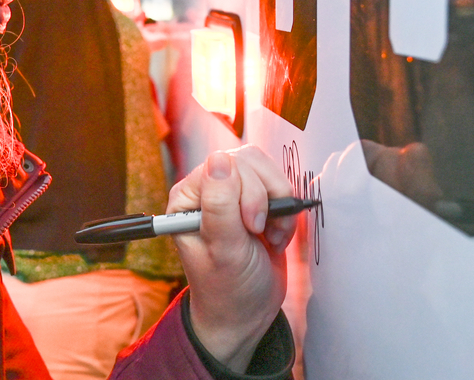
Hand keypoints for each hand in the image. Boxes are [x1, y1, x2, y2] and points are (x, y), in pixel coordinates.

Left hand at [168, 145, 295, 371]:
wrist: (246, 312)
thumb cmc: (227, 288)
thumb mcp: (224, 249)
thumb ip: (220, 204)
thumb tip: (219, 159)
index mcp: (188, 197)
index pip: (224, 164)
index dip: (247, 192)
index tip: (251, 226)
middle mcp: (207, 191)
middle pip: (248, 162)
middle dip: (264, 198)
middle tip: (260, 232)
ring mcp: (232, 194)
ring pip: (266, 169)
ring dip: (278, 204)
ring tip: (269, 235)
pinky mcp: (255, 202)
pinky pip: (279, 187)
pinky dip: (286, 212)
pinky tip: (275, 236)